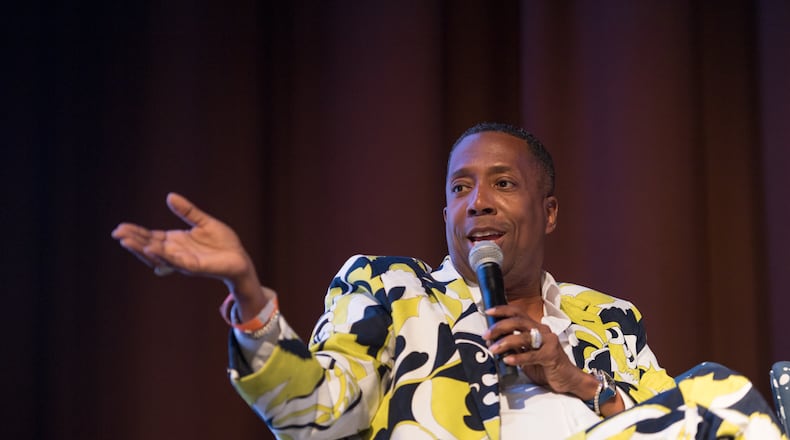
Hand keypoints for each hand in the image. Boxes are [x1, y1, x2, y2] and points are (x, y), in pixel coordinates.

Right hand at [111, 193, 269, 318]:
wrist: (240, 258)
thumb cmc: (223, 243)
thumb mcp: (204, 222)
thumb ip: (188, 211)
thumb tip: (170, 196)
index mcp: (176, 242)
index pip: (151, 238)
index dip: (136, 233)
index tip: (120, 227)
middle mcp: (176, 253)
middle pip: (149, 247)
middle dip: (134, 241)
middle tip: (117, 234)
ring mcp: (183, 261)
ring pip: (158, 256)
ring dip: (142, 249)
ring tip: (127, 241)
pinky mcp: (194, 267)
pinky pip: (175, 261)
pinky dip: (162, 256)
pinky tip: (151, 249)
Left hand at [484, 304, 588, 394]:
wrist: (568, 380)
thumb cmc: (546, 366)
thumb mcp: (525, 354)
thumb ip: (513, 346)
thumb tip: (493, 341)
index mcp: (536, 328)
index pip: (518, 312)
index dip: (502, 310)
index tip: (488, 312)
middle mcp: (543, 331)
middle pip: (518, 321)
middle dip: (499, 326)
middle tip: (486, 335)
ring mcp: (549, 342)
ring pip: (523, 337)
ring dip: (505, 342)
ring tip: (492, 349)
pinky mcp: (551, 355)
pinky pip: (531, 355)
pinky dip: (517, 357)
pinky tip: (507, 360)